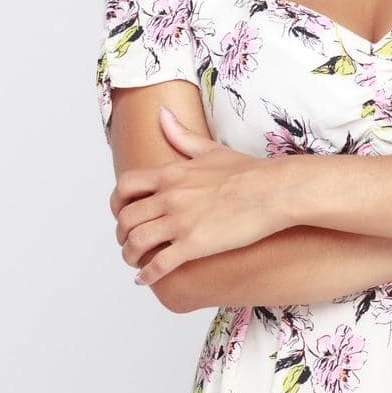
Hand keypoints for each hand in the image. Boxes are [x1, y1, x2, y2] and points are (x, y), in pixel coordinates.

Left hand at [110, 105, 288, 286]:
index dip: (117, 203)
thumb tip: (162, 113)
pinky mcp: (194, 244)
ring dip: (129, 255)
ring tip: (135, 262)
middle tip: (128, 242)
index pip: (125, 186)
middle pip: (126, 218)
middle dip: (121, 233)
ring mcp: (181, 221)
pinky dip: (146, 275)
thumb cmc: (249, 170)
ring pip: (136, 242)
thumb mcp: (210, 149)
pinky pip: (159, 264)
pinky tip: (146, 279)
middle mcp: (170, 197)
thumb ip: (181, 135)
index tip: (121, 213)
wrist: (275, 190)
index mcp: (171, 174)